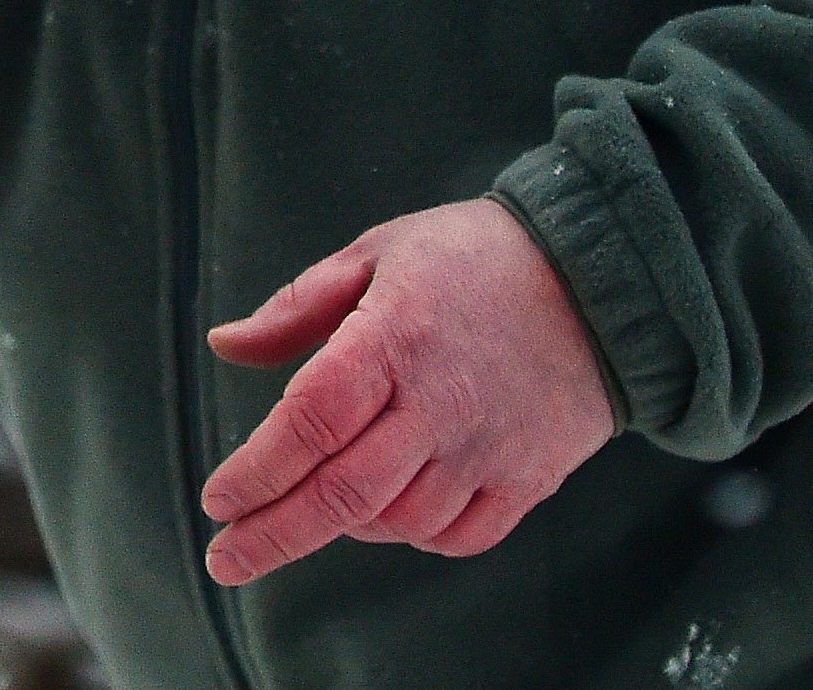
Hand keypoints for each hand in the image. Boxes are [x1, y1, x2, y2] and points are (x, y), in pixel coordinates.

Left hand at [199, 196, 614, 579]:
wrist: (596, 277)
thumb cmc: (472, 257)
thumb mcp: (375, 254)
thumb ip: (296, 307)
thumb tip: (226, 345)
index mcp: (392, 340)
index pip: (309, 421)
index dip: (256, 470)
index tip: (217, 500)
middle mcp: (437, 405)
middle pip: (344, 492)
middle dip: (274, 533)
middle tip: (226, 559)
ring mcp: (486, 449)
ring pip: (397, 521)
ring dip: (345, 525)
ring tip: (316, 505)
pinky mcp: (528, 479)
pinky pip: (459, 537)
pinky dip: (414, 536)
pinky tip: (392, 514)